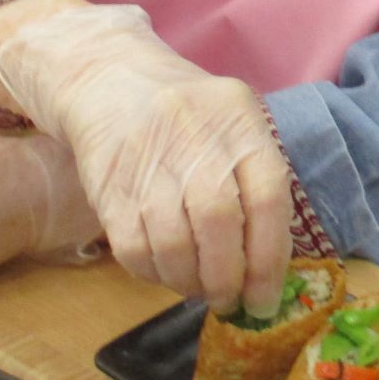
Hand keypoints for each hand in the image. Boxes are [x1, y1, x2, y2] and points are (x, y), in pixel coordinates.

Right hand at [0, 4, 291, 315]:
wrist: (107, 78)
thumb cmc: (187, 111)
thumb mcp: (233, 121)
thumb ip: (255, 178)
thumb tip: (272, 262)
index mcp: (239, 120)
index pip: (268, 195)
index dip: (271, 257)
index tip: (266, 297)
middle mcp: (195, 138)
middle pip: (220, 223)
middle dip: (228, 278)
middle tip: (231, 300)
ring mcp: (148, 162)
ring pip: (174, 244)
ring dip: (189, 282)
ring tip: (198, 289)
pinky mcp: (109, 187)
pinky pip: (134, 249)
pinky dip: (154, 274)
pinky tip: (165, 272)